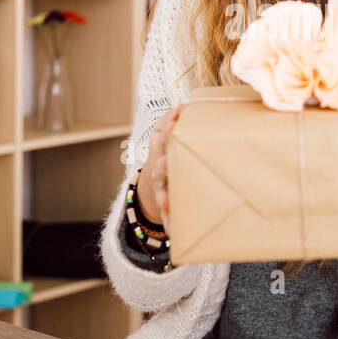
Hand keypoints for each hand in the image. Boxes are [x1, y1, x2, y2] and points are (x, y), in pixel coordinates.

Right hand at [135, 103, 182, 230]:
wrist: (153, 185)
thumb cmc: (167, 155)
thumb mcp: (166, 137)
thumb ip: (171, 122)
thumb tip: (183, 105)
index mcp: (161, 149)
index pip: (162, 135)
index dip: (168, 126)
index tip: (176, 118)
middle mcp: (158, 169)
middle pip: (159, 165)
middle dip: (163, 163)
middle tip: (167, 162)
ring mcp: (159, 188)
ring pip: (161, 192)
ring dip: (164, 196)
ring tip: (166, 201)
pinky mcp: (164, 206)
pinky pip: (167, 217)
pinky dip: (170, 224)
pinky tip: (174, 233)